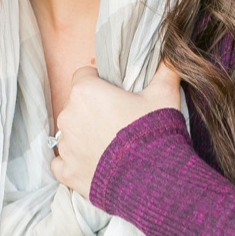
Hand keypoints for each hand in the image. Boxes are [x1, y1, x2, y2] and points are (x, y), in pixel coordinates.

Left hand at [51, 61, 181, 194]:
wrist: (152, 179)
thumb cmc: (155, 132)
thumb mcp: (165, 96)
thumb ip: (166, 72)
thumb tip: (173, 55)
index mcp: (85, 91)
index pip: (84, 75)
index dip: (100, 83)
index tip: (117, 94)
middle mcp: (68, 115)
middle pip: (76, 105)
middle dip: (93, 111)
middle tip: (120, 123)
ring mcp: (65, 145)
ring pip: (70, 134)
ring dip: (85, 137)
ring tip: (113, 147)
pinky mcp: (66, 171)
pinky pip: (62, 163)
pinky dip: (74, 163)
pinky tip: (94, 164)